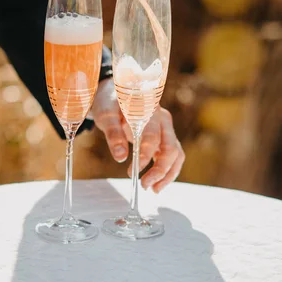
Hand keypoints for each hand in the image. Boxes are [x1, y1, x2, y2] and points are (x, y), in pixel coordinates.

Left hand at [91, 78, 184, 192]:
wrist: (114, 93)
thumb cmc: (109, 102)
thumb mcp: (106, 115)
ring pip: (176, 154)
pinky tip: (156, 183)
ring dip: (167, 174)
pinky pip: (172, 156)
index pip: (152, 137)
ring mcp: (166, 128)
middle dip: (160, 170)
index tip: (132, 171)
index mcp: (149, 111)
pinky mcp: (164, 137)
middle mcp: (162, 119)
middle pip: (171, 148)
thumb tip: (121, 157)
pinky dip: (167, 171)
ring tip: (153, 189)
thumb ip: (113, 134)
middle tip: (144, 185)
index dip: (145, 156)